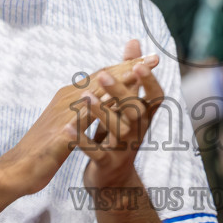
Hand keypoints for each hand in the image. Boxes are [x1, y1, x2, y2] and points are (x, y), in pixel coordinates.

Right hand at [0, 47, 161, 195]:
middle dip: (128, 67)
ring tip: (139, 72)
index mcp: (70, 97)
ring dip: (117, 82)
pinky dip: (96, 111)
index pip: (101, 77)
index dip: (125, 67)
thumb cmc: (44, 148)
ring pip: (93, 94)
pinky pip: (80, 121)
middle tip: (154, 57)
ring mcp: (62, 116)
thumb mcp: (69, 124)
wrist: (17, 170)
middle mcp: (66, 100)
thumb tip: (100, 96)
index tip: (149, 59)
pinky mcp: (59, 136)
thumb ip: (84, 109)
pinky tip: (112, 106)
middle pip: (101, 79)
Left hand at [76, 39, 166, 189]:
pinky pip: (96, 152)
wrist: (114, 181)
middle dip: (120, 91)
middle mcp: (138, 132)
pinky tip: (67, 128)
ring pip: (116, 130)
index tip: (140, 64)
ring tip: (84, 97)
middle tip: (103, 74)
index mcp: (144, 117)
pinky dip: (82, 140)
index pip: (155, 97)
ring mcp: (124, 149)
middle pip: (134, 110)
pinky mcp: (107, 164)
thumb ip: (129, 74)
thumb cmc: (119, 134)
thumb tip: (133, 41)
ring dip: (101, 113)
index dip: (149, 82)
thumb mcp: (127, 105)